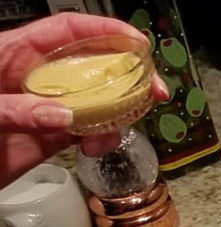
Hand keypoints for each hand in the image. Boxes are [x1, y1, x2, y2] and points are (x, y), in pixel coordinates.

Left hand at [0, 14, 169, 187]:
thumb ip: (16, 110)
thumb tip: (61, 115)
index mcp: (12, 54)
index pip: (65, 31)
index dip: (103, 31)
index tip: (135, 42)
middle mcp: (33, 78)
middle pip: (89, 64)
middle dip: (125, 76)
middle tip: (152, 92)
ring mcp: (43, 108)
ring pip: (94, 101)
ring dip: (115, 114)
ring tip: (114, 130)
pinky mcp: (48, 138)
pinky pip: (86, 130)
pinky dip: (100, 138)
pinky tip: (95, 145)